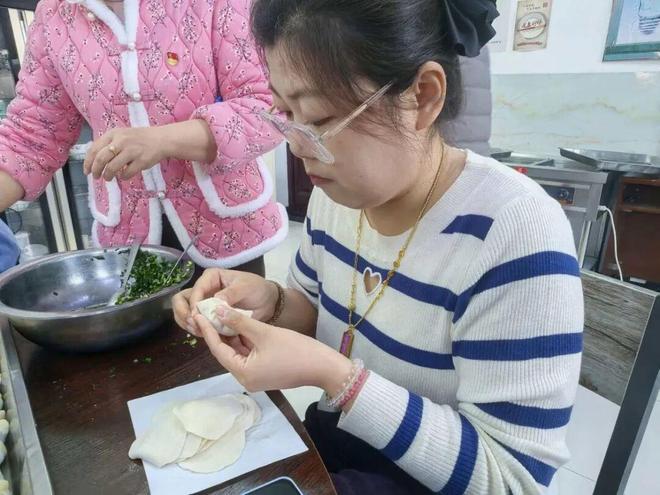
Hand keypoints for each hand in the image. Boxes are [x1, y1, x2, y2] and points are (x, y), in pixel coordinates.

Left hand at [83, 127, 167, 180]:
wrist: (161, 139)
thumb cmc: (139, 139)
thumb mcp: (121, 135)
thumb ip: (108, 144)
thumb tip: (95, 160)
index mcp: (113, 134)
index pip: (94, 149)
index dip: (88, 162)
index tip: (86, 171)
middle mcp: (121, 141)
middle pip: (101, 159)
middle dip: (96, 170)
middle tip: (96, 177)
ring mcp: (131, 151)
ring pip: (112, 167)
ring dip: (108, 175)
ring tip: (108, 178)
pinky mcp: (141, 161)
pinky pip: (127, 173)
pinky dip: (123, 177)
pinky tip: (124, 176)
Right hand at [172, 268, 278, 336]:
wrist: (267, 302)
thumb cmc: (257, 289)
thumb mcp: (246, 288)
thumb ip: (231, 294)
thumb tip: (215, 301)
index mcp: (211, 277)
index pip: (196, 290)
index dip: (194, 303)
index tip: (198, 316)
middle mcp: (204, 289)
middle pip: (181, 299)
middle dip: (183, 313)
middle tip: (193, 325)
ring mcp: (204, 303)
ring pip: (184, 312)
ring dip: (187, 323)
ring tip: (198, 331)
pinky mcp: (208, 316)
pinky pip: (195, 323)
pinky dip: (196, 329)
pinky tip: (203, 335)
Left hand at [195, 307, 351, 393]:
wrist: (324, 367)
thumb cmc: (295, 349)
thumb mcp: (265, 332)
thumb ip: (239, 321)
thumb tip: (217, 310)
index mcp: (242, 373)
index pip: (218, 349)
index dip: (208, 330)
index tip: (198, 313)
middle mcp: (245, 379)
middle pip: (226, 352)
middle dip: (218, 332)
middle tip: (208, 311)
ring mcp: (255, 378)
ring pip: (237, 353)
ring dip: (231, 336)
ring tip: (220, 314)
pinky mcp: (264, 374)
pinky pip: (248, 356)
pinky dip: (244, 342)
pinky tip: (239, 325)